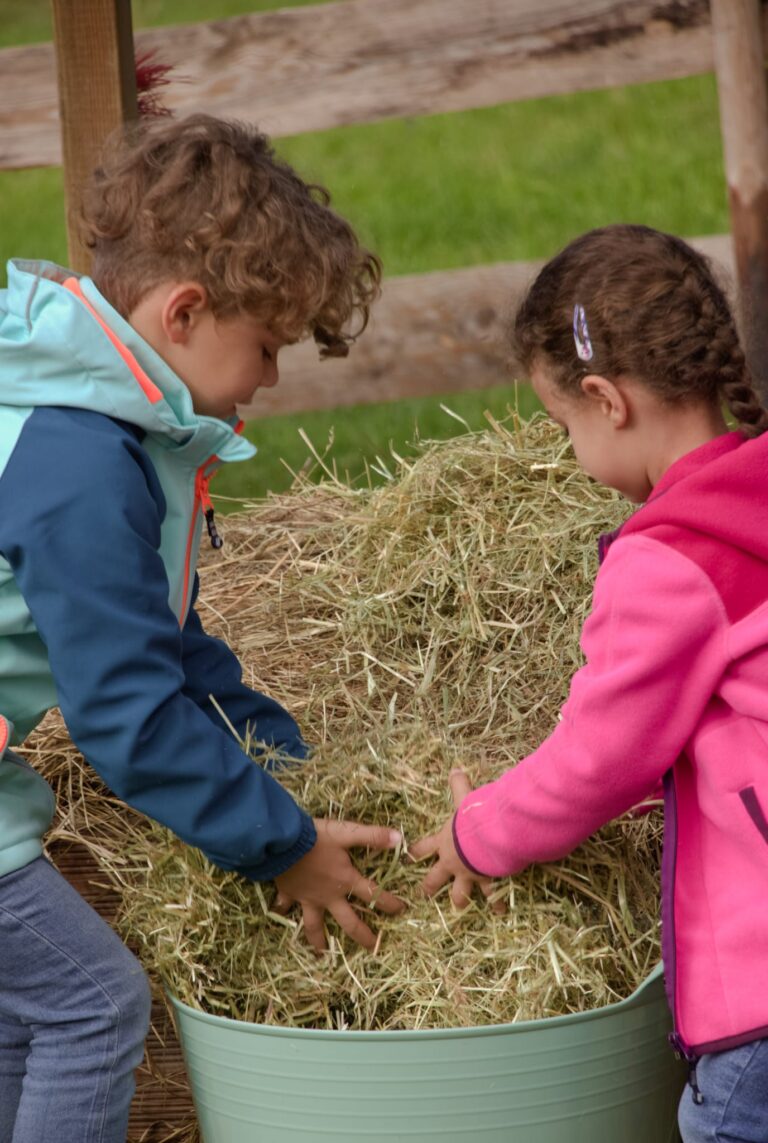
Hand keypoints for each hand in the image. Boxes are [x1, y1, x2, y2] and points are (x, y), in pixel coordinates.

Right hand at [273, 818, 404, 951]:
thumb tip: (399, 839)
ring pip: (315, 925)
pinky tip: (281, 915)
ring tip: (323, 954)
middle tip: (372, 948)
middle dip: (362, 936)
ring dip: (320, 940)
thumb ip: (372, 835)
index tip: (401, 911)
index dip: (389, 903)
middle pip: (348, 922)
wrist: (282, 842)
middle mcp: (328, 895)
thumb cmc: (315, 837)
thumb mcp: (346, 832)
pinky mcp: (289, 893)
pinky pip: (286, 906)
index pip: (373, 895)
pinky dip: (283, 911)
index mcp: (345, 880)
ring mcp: (308, 897)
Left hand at [410, 769, 503, 912]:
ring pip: (460, 894)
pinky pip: (492, 895)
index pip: (422, 848)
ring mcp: (467, 874)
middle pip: (435, 878)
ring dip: (459, 900)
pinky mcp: (485, 881)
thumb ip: (459, 785)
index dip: (415, 853)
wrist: (487, 838)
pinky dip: (497, 903)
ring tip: (458, 908)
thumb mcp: (464, 799)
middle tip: (424, 894)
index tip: (408, 858)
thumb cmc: (471, 818)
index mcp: (443, 842)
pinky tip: (500, 913)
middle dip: (429, 886)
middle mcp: (452, 862)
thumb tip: (455, 769)